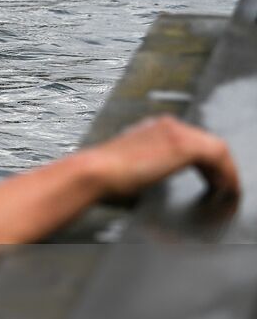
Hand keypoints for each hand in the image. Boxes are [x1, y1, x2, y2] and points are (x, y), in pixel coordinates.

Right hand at [88, 115, 238, 199]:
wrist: (92, 173)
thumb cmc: (102, 177)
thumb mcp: (131, 171)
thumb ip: (149, 171)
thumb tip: (155, 188)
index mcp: (152, 128)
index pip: (192, 141)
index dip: (206, 164)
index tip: (211, 181)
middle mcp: (166, 125)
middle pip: (208, 143)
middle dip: (219, 168)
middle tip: (224, 190)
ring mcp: (175, 132)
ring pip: (218, 149)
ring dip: (226, 173)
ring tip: (226, 194)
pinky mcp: (183, 145)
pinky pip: (219, 158)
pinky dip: (226, 176)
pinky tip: (224, 191)